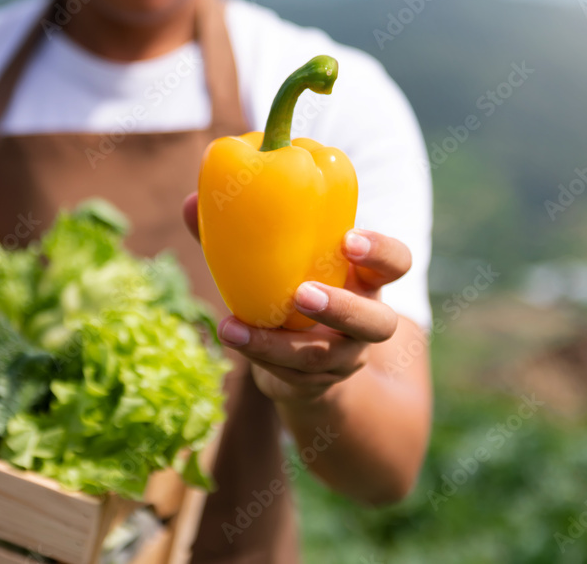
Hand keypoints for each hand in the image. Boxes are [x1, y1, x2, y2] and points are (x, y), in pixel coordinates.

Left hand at [182, 193, 411, 402]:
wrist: (298, 365)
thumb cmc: (288, 291)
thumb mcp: (281, 264)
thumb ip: (241, 233)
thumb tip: (190, 202)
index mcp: (366, 280)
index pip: (396, 263)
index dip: (381, 252)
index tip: (348, 239)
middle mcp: (364, 322)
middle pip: (378, 323)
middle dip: (344, 309)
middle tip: (303, 293)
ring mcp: (341, 359)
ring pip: (325, 359)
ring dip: (281, 344)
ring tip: (239, 327)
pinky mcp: (312, 385)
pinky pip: (289, 377)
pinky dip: (257, 354)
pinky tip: (230, 335)